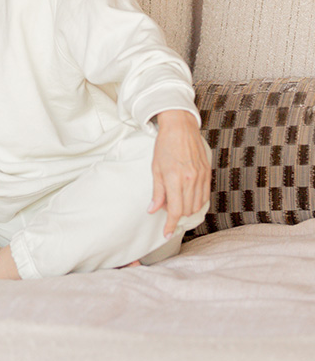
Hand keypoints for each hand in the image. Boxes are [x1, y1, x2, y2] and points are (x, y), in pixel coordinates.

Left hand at [148, 109, 210, 236]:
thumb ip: (157, 191)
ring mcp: (201, 177)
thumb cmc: (165, 145)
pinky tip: (188, 195)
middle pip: (186, 210)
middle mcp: (191, 180)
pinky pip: (205, 196)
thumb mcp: (156, 168)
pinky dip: (196, 201)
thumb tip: (153, 210)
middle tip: (166, 204)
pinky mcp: (208, 173)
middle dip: (176, 214)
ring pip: (196, 205)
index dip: (170, 225)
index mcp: (175, 178)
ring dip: (186, 208)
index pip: (175, 210)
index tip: (166, 233)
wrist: (181, 127)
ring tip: (176, 197)